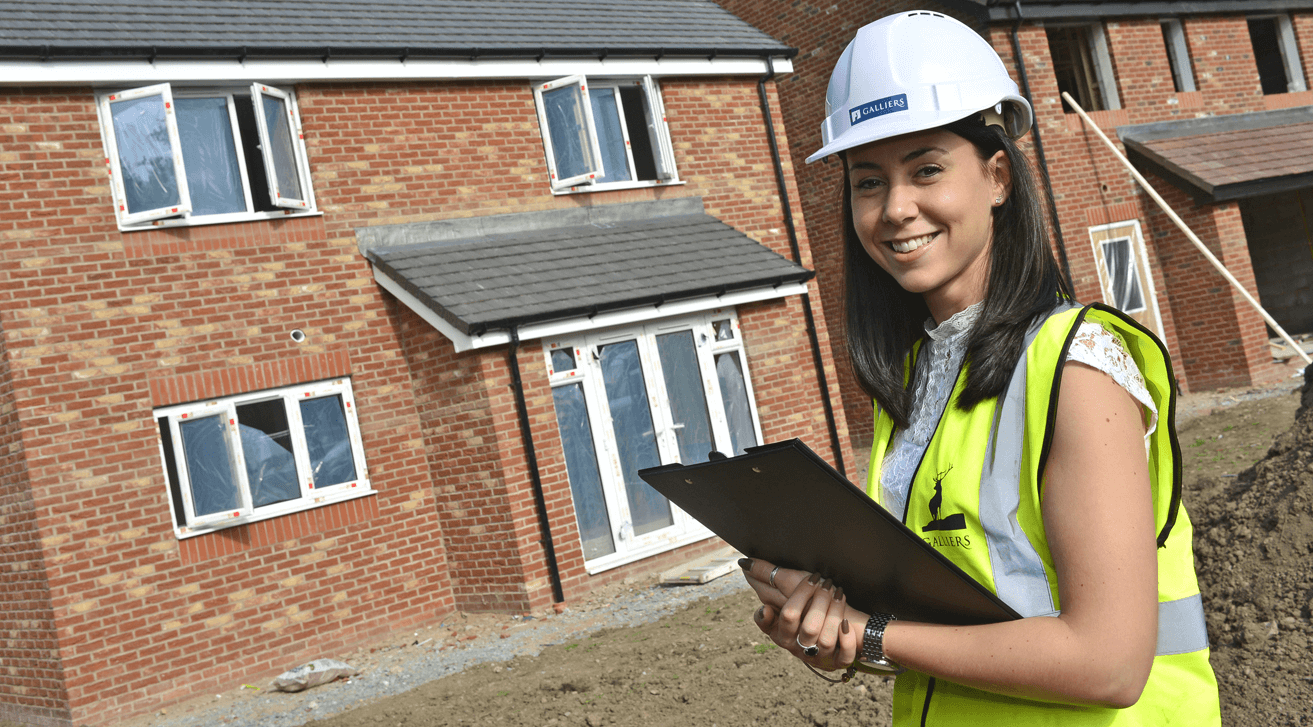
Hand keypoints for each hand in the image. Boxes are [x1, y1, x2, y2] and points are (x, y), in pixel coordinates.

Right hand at [739, 558, 860, 671]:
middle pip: (803, 626)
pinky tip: (846, 624)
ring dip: (832, 612)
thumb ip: (767, 576)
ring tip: (838, 593)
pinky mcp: (839, 661)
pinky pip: (842, 657)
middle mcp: (798, 646)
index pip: (775, 621)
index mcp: (781, 631)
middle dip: (812, 598)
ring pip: (823, 639)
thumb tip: (744, 563)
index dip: (776, 611)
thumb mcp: (789, 588)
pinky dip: (845, 640)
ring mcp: (819, 655)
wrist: (845, 624)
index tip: (771, 605)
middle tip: (822, 581)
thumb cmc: (812, 604)